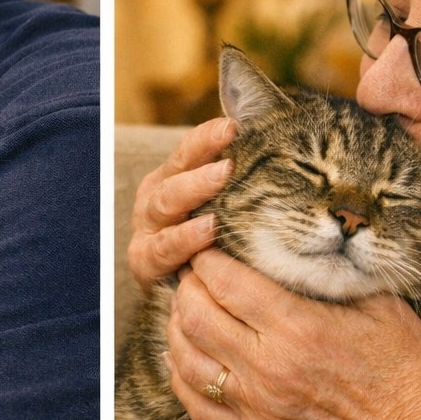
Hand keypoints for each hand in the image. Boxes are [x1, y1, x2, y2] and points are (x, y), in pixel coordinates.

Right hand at [126, 117, 236, 289]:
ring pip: (165, 205)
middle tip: (230, 164)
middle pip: (175, 176)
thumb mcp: (217, 207)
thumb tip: (275, 140)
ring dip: (193, 195)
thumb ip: (234, 180)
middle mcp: (155, 199)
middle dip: (201, 168)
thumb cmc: (207, 242)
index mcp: (170, 178)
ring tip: (220, 186)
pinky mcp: (145, 262)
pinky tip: (207, 232)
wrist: (181, 292)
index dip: (207, 138)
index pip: (188, 151)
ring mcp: (148, 229)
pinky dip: (185, 240)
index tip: (234, 127)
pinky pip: (164, 248)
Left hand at [164, 248, 420, 419]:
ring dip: (177, 327)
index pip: (225, 282)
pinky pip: (195, 404)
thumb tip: (295, 241)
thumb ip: (329, 273)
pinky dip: (180, 375)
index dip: (207, 257)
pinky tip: (184, 355)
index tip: (209, 243)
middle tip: (195, 272)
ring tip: (186, 307)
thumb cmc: (406, 365)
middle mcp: (268, 367)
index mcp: (298, 328)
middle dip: (187, 285)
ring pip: (184, 358)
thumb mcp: (378, 303)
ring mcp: (256, 405)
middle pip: (194, 316)